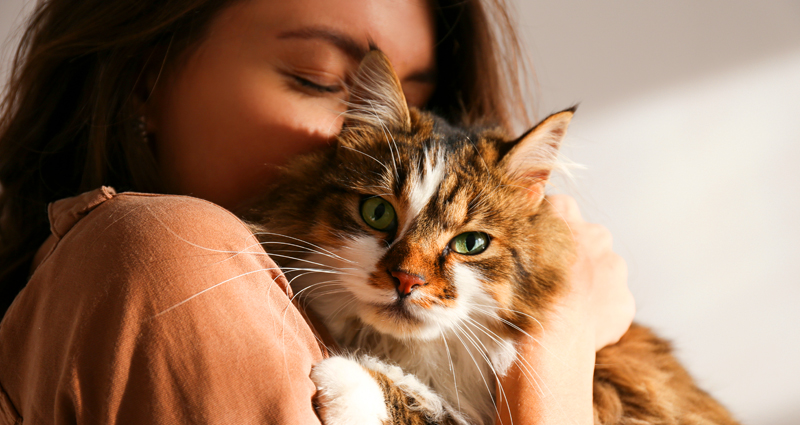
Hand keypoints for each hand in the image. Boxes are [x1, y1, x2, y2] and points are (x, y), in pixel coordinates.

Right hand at [494, 195, 633, 424]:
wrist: (544, 339)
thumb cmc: (513, 294)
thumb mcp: (499, 249)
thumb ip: (513, 230)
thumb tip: (513, 221)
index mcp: (564, 215)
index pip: (559, 206)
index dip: (546, 226)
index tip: (536, 244)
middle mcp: (595, 235)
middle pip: (587, 238)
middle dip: (572, 255)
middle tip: (547, 280)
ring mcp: (614, 270)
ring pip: (602, 271)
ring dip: (587, 283)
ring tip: (561, 307)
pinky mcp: (624, 302)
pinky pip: (611, 303)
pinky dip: (597, 312)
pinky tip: (575, 325)